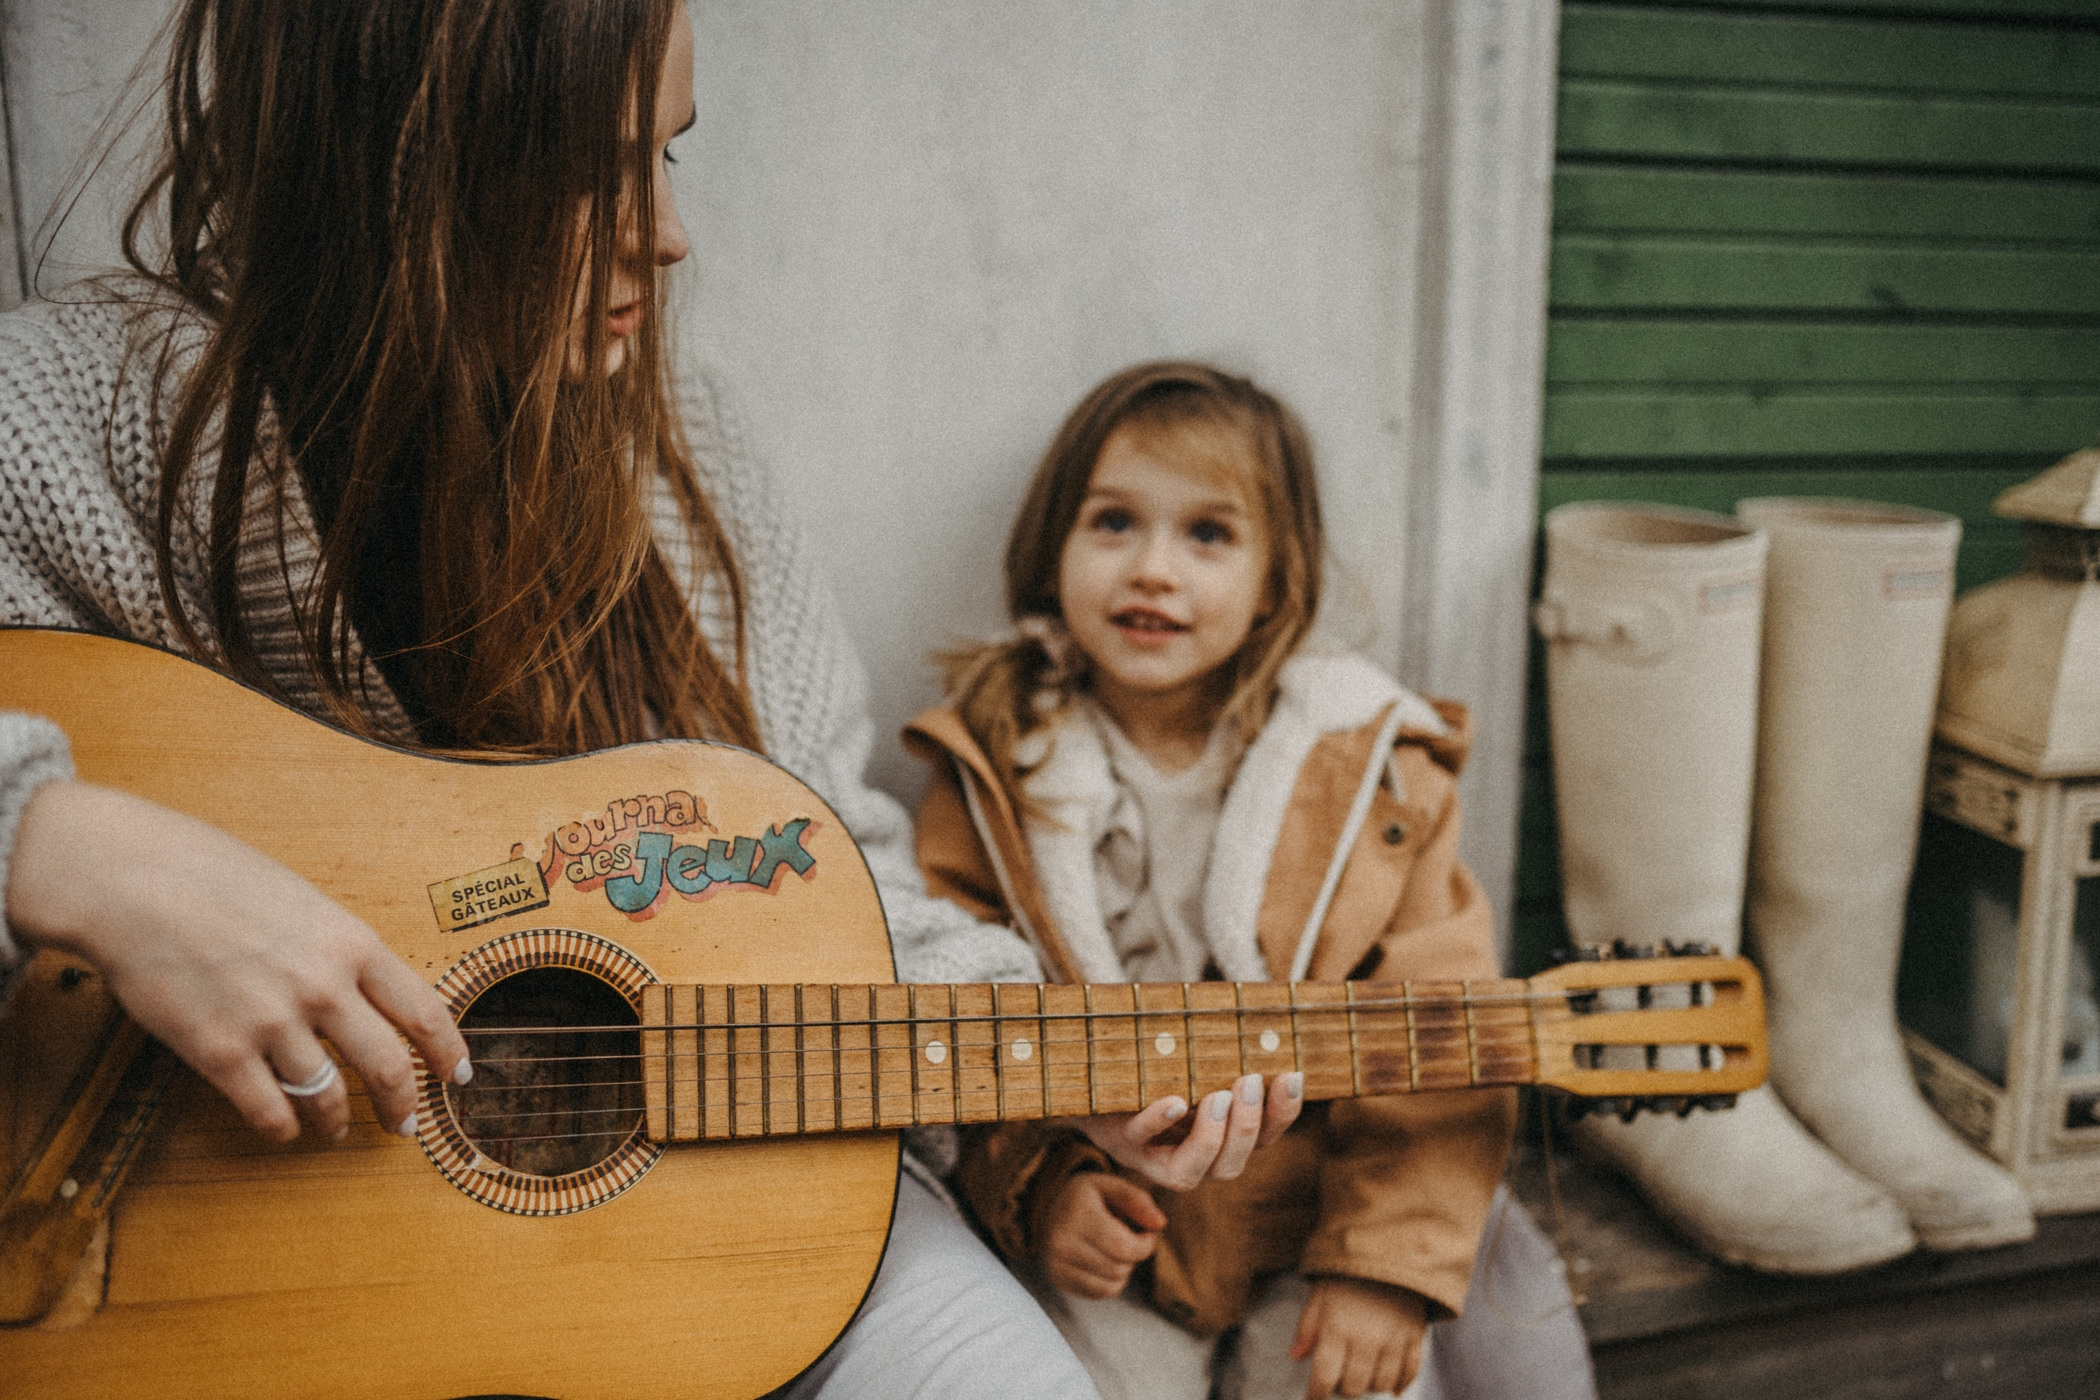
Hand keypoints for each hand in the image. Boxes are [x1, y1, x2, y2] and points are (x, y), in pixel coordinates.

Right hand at [6, 781, 471, 1145]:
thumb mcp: (301, 899)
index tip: (456, 1076)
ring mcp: (271, 1022)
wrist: (133, 880)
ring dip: (336, 1122)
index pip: (424, 1011)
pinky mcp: (218, 1051)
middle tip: (404, 1125)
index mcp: (351, 943)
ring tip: (335, 1130)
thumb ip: (335, 947)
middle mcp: (322, 986)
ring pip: (327, 1097)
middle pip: (387, 1066)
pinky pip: (267, 1110)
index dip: (447, 1052)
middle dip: (402, 1104)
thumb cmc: (213, 877)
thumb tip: (361, 988)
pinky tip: (282, 1128)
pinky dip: (281, 1129)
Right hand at [1042, 1171, 1165, 1298]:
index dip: (1145, 1245)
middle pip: (1118, 1268)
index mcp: (1077, 1214)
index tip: (1147, 1234)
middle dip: (1133, 1257)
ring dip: (1124, 1270)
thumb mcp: (1111, 1186)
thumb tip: (1160, 1223)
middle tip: (1128, 1239)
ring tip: (1114, 1250)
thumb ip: (1138, 1200)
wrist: (1049, 1210)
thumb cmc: (1087, 1198)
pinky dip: (1111, 1282)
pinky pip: (1100, 1293)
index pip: (1124, 1247)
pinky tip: (1104, 1262)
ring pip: (1111, 1285)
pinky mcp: (1057, 1278)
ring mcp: (1056, 1263)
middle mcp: (1061, 1241)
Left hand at [1063, 1071, 1301, 1190]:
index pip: (1260, 1141)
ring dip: (1211, 1137)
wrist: (1083, 1078)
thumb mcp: (1190, 1064)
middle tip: (1250, 1081)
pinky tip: (1173, 1102)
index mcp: (1212, 1140)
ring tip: (1219, 1095)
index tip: (1291, 1075)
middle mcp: (1184, 1158)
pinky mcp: (1117, 1140)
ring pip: (1188, 1174)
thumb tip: (1265, 1018)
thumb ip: (1223, 1057)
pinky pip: (1138, 1139)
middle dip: (1246, 1129)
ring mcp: (1148, 1155)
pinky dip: (1157, 1122)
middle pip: (1228, 1168)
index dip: (1281, 1116)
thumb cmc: (1148, 1068)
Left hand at [1289, 1277, 1428, 1399]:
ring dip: (1370, 1386)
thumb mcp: (1319, 1295)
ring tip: (1362, 1377)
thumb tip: (1295, 1357)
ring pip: (1381, 1383)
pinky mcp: (1415, 1336)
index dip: (1316, 1394)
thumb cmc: (1347, 1275)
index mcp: (1338, 1327)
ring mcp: (1394, 1339)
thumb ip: (1307, 1328)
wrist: (1389, 1250)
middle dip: (1342, 1389)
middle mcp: (1366, 1338)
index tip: (1312, 1399)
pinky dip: (1400, 1383)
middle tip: (1338, 1380)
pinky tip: (1391, 1386)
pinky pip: (1410, 1372)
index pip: (1325, 1376)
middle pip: (1354, 1386)